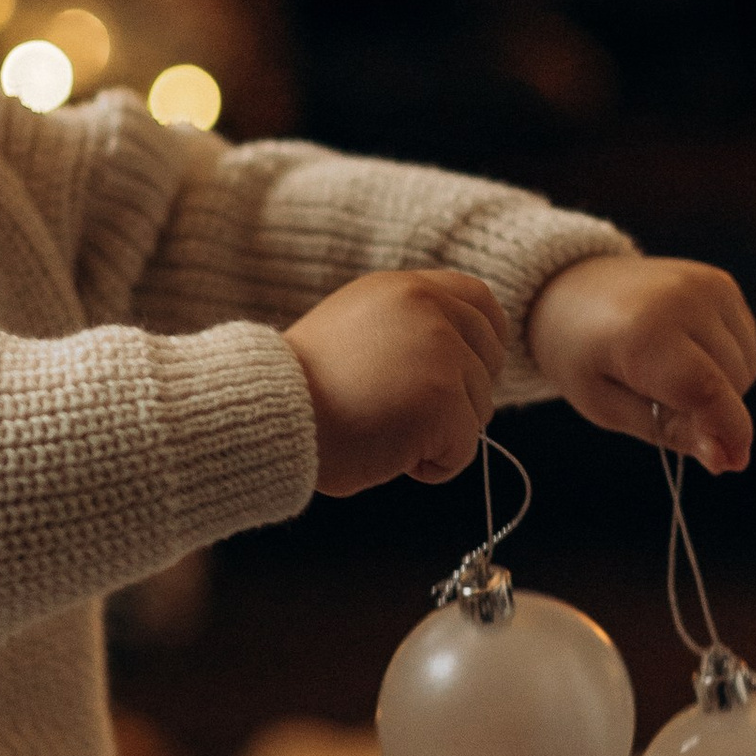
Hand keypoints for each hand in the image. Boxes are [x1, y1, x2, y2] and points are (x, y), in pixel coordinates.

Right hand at [286, 270, 506, 495]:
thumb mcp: (356, 329)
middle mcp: (429, 309)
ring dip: (440, 434)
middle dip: (461, 396)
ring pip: (478, 408)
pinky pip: (464, 449)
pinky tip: (388, 453)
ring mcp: (441, 353)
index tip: (467, 373)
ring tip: (381, 430)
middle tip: (406, 415)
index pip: (480, 301)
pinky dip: (433, 466)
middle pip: (487, 360)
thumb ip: (405, 330)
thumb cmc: (300, 390)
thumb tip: (457, 359)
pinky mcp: (443, 401)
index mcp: (405, 288)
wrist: (269, 415)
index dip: (485, 341)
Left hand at [527, 254, 755, 473]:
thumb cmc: (581, 354)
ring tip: (668, 373)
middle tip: (662, 403)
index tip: (733, 463)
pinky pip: (746, 342)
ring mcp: (706, 285)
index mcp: (642, 334)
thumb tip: (726, 458)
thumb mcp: (607, 407)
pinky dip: (725, 360)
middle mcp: (682, 300)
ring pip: (746, 365)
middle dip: (712, 411)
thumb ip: (669, 432)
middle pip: (732, 383)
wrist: (570, 290)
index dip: (727, 432)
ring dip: (722, 387)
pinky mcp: (720, 281)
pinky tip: (687, 352)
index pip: (706, 391)